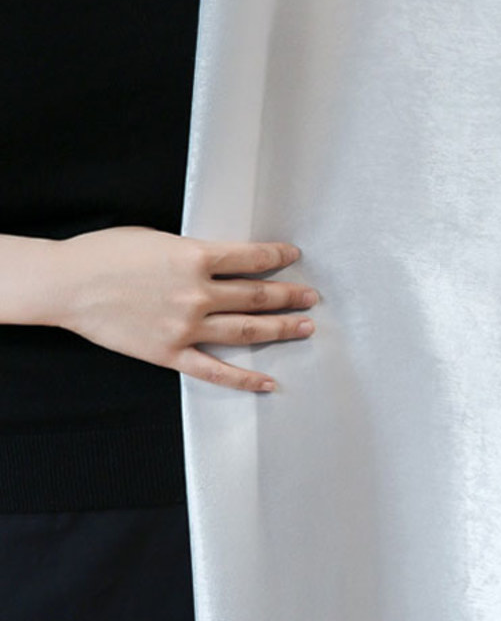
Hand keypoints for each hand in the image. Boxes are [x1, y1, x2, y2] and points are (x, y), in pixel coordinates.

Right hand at [47, 225, 318, 391]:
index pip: (250, 258)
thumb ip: (194, 252)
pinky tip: (268, 382)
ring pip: (246, 331)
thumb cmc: (107, 253)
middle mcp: (197, 293)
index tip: (293, 256)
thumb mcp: (157, 239)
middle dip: (289, 296)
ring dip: (280, 329)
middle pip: (256, 296)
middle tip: (311, 298)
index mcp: (195, 257)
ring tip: (305, 327)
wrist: (68, 283)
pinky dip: (244, 379)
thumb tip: (224, 261)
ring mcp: (186, 326)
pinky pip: (216, 370)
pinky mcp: (171, 353)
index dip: (276, 256)